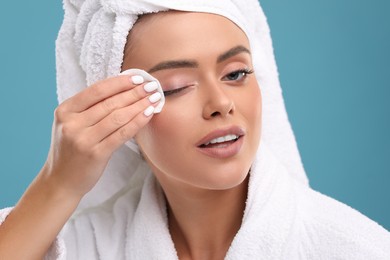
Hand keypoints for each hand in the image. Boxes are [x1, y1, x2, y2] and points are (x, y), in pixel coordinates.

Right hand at [43, 74, 160, 197]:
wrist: (60, 180)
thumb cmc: (71, 149)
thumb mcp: (71, 124)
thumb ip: (89, 108)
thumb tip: (123, 89)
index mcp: (65, 111)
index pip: (97, 90)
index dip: (119, 82)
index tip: (138, 78)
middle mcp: (71, 123)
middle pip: (110, 102)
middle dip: (134, 92)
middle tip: (152, 86)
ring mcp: (83, 139)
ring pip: (117, 117)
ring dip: (139, 105)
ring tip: (154, 99)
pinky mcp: (95, 154)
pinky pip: (121, 134)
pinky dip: (137, 122)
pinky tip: (148, 114)